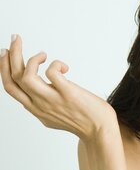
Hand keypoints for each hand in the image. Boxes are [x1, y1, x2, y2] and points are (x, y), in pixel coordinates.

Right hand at [0, 34, 117, 141]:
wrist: (100, 130)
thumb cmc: (82, 121)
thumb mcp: (54, 117)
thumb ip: (44, 105)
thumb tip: (42, 92)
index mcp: (35, 108)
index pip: (10, 88)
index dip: (4, 69)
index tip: (6, 53)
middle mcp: (39, 104)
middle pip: (13, 79)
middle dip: (10, 56)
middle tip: (15, 39)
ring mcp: (52, 99)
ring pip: (26, 76)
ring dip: (30, 58)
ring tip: (42, 53)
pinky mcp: (68, 93)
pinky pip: (52, 73)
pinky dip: (55, 64)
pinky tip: (65, 67)